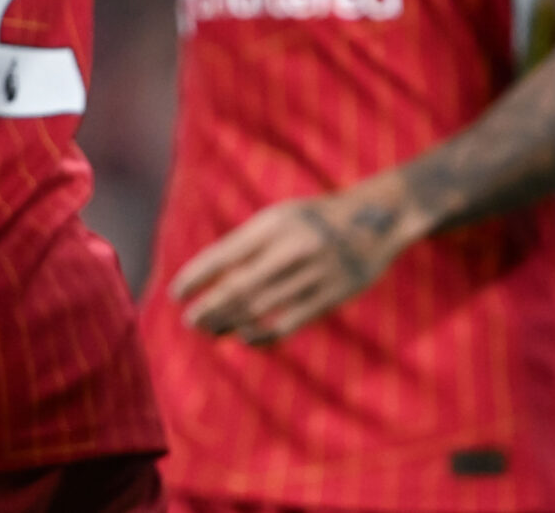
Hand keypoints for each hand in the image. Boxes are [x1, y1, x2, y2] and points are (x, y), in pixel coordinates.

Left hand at [168, 176, 421, 345]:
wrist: (378, 217)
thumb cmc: (316, 219)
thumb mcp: (282, 217)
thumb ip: (249, 244)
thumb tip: (209, 282)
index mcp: (275, 222)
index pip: (225, 254)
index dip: (196, 277)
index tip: (176, 293)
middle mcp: (292, 247)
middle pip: (238, 288)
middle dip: (208, 308)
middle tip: (189, 320)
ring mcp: (313, 273)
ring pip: (260, 309)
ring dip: (229, 324)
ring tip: (210, 330)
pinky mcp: (330, 296)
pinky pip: (287, 324)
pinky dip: (261, 336)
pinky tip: (244, 337)